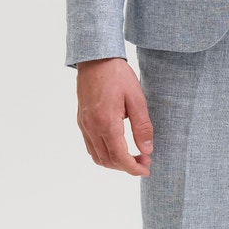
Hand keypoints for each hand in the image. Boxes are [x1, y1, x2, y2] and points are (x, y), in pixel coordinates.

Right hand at [76, 57, 153, 175]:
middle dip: (127, 166)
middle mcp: (92, 127)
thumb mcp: (137, 99)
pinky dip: (104, 154)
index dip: (134, 168)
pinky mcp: (81, 121)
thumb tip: (147, 150)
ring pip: (97, 157)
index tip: (146, 169)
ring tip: (132, 156)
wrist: (96, 59)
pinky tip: (117, 147)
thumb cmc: (118, 75)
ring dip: (115, 162)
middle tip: (144, 160)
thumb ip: (142, 127)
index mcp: (107, 123)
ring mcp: (84, 125)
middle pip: (108, 161)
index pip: (119, 157)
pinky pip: (90, 146)